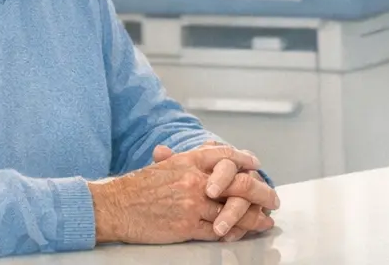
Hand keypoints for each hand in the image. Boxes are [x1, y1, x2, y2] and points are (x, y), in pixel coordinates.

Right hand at [89, 143, 274, 243]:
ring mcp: (192, 203)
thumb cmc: (137, 187)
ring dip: (252, 218)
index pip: (227, 156)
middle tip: (273, 199)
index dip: (246, 161)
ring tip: (263, 221)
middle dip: (262, 193)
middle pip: (239, 184)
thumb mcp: (165, 164)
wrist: (115, 207)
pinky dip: (232, 233)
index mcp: (189, 160)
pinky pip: (217, 231)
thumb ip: (190, 160)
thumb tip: (212, 154)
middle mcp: (194, 179)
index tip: (257, 166)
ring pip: (232, 211)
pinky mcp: (186, 226)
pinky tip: (240, 233)